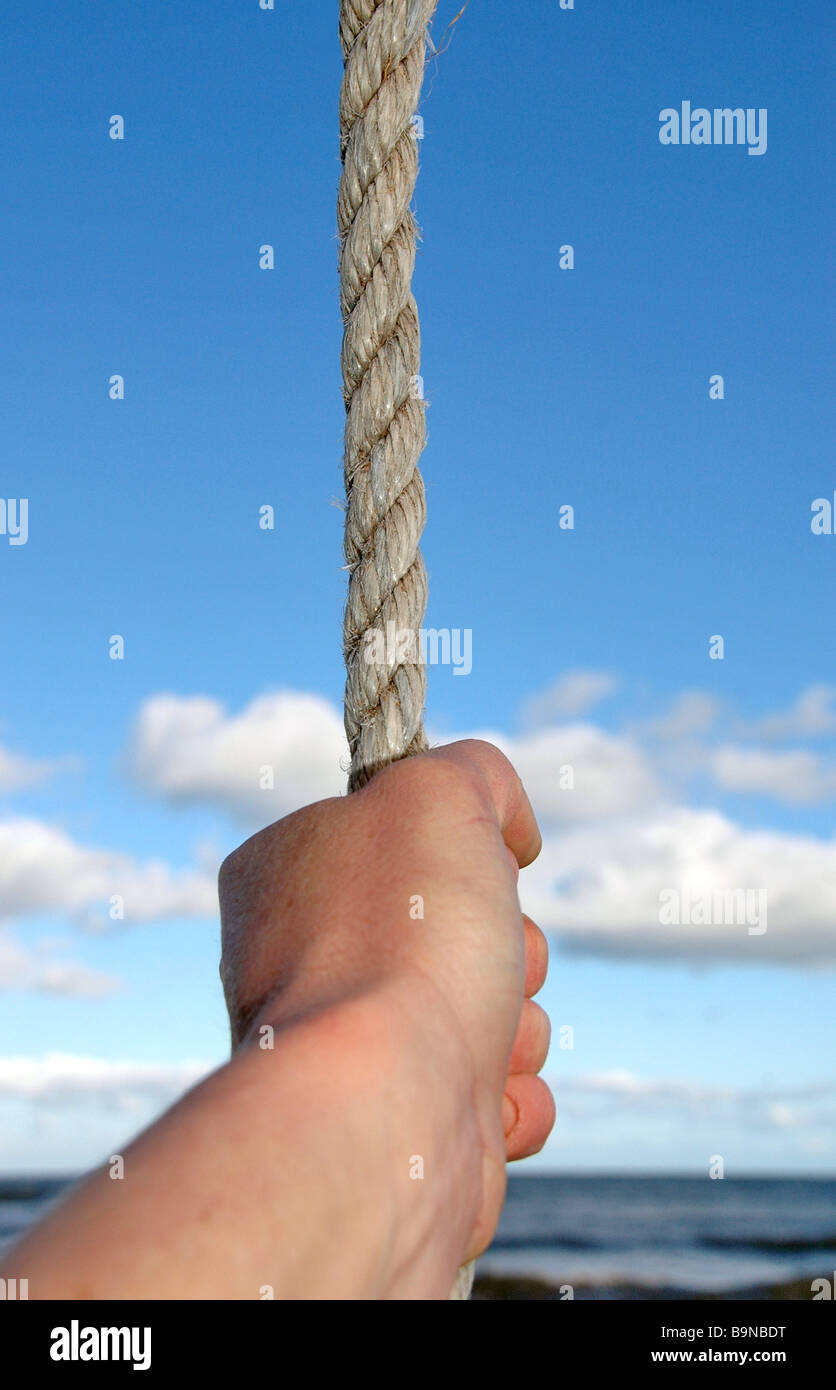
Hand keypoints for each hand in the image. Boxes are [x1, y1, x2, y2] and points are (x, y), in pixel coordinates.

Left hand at [219, 739, 554, 1264]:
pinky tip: (484, 1100)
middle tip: (487, 955)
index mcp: (288, 871)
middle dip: (508, 945)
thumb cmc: (401, 938)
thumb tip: (508, 824)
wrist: (381, 1109)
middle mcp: (309, 960)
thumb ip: (473, 771)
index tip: (470, 863)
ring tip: (479, 1038)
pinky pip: (499, 1093)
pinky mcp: (404, 1123)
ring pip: (493, 1009)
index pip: (403, 835)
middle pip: (464, 926)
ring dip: (517, 1022)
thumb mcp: (436, 792)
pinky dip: (512, 1095)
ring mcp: (357, 1049)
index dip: (461, 847)